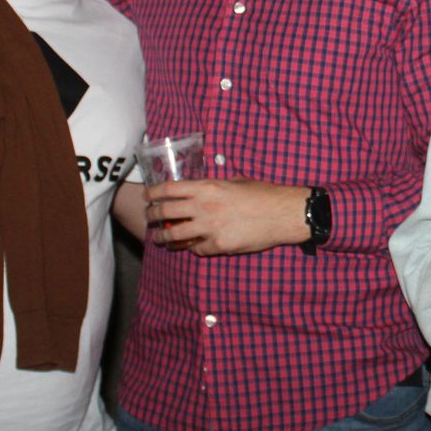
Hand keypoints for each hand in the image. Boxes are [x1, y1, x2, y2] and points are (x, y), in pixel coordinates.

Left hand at [144, 177, 307, 255]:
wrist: (283, 213)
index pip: (168, 189)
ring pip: (175, 235)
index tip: (148, 197)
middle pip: (165, 212)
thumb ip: (214, 188)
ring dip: (164, 238)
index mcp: (207, 187)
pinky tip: (190, 247)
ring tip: (160, 239)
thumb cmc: (263, 194)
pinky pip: (197, 249)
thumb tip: (201, 191)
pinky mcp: (219, 245)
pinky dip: (192, 248)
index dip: (153, 193)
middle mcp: (203, 206)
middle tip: (150, 217)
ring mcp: (210, 228)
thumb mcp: (236, 182)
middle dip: (153, 215)